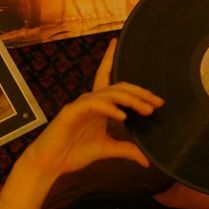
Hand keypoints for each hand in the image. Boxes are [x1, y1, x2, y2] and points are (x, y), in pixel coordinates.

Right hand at [20, 39, 163, 176]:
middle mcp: (90, 101)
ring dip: (131, 100)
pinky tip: (123, 117)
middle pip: (118, 87)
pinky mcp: (72, 112)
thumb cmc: (74, 153)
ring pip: (110, 93)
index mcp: (98, 106)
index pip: (107, 79)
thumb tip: (147, 160)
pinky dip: (110, 109)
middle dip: (140, 93)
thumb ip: (126, 150)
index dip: (111, 60)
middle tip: (158, 102)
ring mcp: (81, 105)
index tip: (117, 44)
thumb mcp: (107, 150)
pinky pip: (95, 104)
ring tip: (147, 110)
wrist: (51, 164)